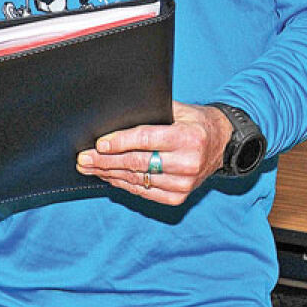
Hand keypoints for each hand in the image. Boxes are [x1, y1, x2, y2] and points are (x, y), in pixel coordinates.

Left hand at [74, 102, 232, 205]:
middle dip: (105, 161)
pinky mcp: (179, 196)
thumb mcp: (178, 109)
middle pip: (137, 162)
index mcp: (187, 137)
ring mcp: (184, 183)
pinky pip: (144, 192)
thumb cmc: (195, 122)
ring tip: (90, 168)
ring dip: (109, 174)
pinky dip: (124, 184)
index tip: (98, 144)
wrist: (222, 144)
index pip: (145, 139)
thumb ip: (151, 111)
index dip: (119, 142)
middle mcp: (187, 163)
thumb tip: (115, 114)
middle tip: (83, 158)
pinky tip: (109, 177)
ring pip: (137, 179)